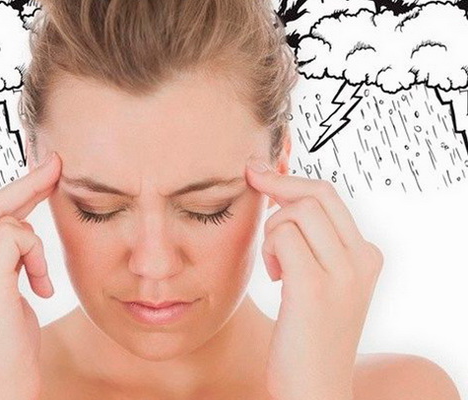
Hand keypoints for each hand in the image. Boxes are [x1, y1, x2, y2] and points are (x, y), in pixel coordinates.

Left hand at [245, 156, 383, 399]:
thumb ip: (315, 243)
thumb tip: (282, 194)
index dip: (292, 180)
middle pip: (316, 193)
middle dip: (277, 187)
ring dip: (272, 232)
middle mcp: (362, 259)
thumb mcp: (323, 283)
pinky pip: (283, 237)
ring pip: (296, 212)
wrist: (316, 387)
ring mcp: (343, 273)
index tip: (261, 175)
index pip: (329, 196)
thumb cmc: (309, 335)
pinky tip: (275, 277)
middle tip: (252, 185)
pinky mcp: (315, 287)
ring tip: (276, 266)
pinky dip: (269, 249)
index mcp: (366, 255)